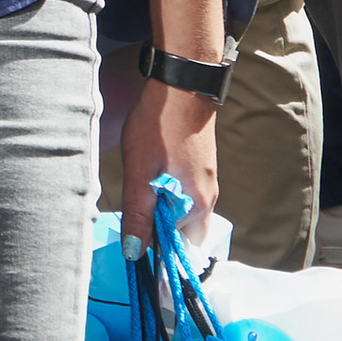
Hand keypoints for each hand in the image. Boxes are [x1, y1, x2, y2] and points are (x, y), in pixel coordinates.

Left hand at [118, 73, 219, 252]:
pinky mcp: (198, 166)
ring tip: (136, 199)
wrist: (181, 85)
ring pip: (183, 211)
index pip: (183, 249)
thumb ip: (138, 215)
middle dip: (161, 235)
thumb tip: (135, 253)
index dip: (160, 254)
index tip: (136, 253)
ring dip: (160, 213)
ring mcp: (205, 180)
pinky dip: (165, 196)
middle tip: (133, 224)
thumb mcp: (140, 174)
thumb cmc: (160, 127)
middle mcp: (208, 196)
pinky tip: (147, 181)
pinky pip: (183, 194)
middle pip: (185, 233)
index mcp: (199, 205)